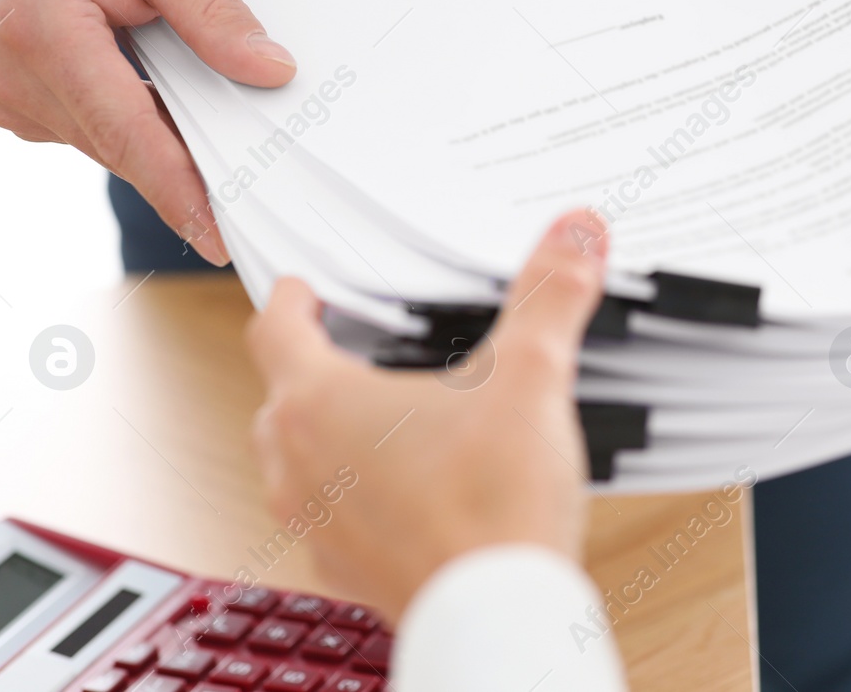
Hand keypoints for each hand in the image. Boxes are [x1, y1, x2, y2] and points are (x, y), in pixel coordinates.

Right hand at [0, 0, 297, 263]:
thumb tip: (270, 72)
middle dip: (189, 159)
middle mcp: (11, 75)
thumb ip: (214, 13)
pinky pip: (91, 127)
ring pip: (109, 142)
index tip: (218, 234)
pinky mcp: (13, 99)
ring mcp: (5, 94)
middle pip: (122, 145)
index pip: (125, 132)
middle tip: (260, 170)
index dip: (177, 188)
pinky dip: (132, 115)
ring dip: (161, 132)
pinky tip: (159, 84)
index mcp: (42, 32)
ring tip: (209, 101)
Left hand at [246, 211, 606, 619]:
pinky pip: (332, 515)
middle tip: (353, 346)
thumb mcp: (530, 376)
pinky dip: (356, 492)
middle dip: (311, 366)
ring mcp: (318, 525)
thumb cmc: (492, 509)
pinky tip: (413, 489)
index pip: (275, 329)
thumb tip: (575, 232)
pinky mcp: (348, 569)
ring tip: (386, 419)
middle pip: (279, 396)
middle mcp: (298, 467)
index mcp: (319, 405)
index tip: (306, 289)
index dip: (293, 299)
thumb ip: (550, 295)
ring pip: (295, 462)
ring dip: (327, 434)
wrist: (497, 619)